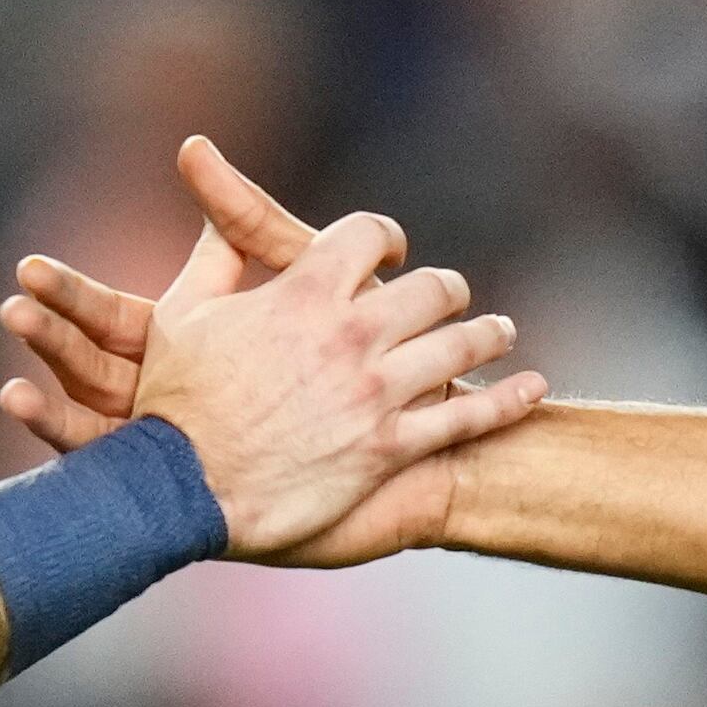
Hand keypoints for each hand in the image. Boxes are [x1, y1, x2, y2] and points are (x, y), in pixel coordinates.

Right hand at [43, 145, 545, 562]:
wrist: (177, 492)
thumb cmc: (174, 403)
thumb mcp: (181, 315)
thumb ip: (214, 256)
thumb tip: (216, 215)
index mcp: (303, 294)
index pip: (370, 234)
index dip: (385, 237)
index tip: (390, 251)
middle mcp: (351, 336)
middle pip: (433, 288)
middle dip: (444, 288)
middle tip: (449, 297)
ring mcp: (376, 393)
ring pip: (462, 344)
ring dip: (487, 333)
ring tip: (499, 332)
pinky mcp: (390, 449)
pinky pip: (468, 419)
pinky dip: (509, 401)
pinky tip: (533, 389)